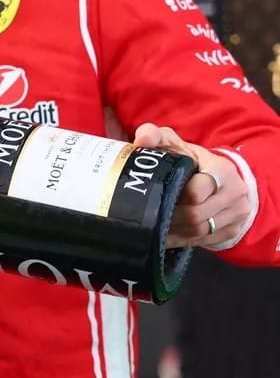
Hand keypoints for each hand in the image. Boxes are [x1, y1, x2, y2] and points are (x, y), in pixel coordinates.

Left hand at [133, 123, 249, 247]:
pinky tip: (166, 234)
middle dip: (170, 216)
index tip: (158, 193)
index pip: (195, 192)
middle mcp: (234, 193)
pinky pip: (202, 242)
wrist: (219, 178)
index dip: (174, 195)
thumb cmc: (189, 160)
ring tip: (155, 224)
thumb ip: (154, 136)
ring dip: (174, 230)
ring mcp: (236, 214)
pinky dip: (181, 239)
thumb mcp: (174, 144)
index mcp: (220, 170)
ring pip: (198, 232)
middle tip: (150, 213)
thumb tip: (142, 141)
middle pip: (195, 216)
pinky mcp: (231, 231)